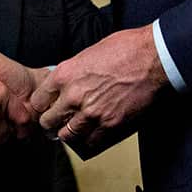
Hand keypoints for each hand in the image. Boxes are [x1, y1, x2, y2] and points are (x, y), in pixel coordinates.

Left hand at [31, 26, 167, 151]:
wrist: (153, 58)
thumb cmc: (126, 49)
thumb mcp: (87, 54)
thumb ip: (73, 73)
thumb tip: (67, 86)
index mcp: (65, 74)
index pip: (38, 100)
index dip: (43, 106)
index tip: (47, 108)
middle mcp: (73, 96)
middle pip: (48, 121)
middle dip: (52, 123)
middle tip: (57, 123)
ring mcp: (91, 113)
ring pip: (67, 136)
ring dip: (69, 134)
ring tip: (73, 131)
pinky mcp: (111, 125)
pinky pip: (91, 143)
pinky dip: (89, 142)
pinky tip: (91, 136)